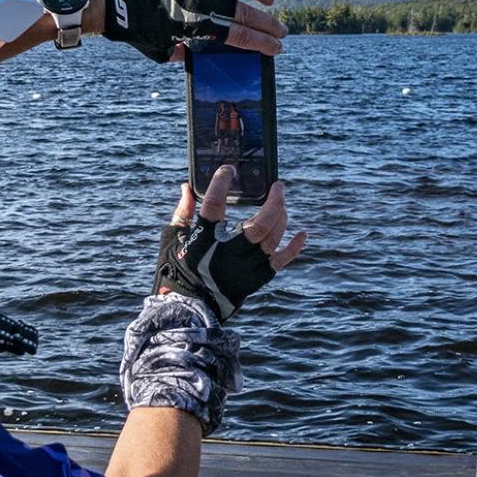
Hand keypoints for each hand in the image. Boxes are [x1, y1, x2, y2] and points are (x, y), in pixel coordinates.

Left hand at [98, 0, 287, 62]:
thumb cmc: (133, 28)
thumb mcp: (159, 51)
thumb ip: (182, 54)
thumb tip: (199, 53)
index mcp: (197, 25)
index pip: (239, 36)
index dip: (261, 43)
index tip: (276, 48)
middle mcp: (201, 0)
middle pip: (245, 13)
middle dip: (268, 24)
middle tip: (281, 31)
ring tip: (269, 1)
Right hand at [154, 166, 306, 320]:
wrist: (191, 306)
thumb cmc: (179, 269)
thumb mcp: (174, 239)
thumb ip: (182, 213)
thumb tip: (187, 188)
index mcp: (204, 240)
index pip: (214, 206)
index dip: (221, 185)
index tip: (228, 170)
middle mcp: (229, 253)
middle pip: (259, 224)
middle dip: (273, 202)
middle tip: (278, 186)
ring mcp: (247, 266)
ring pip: (272, 238)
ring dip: (280, 217)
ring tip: (280, 202)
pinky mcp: (257, 278)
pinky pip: (282, 260)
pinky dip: (295, 247)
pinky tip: (303, 234)